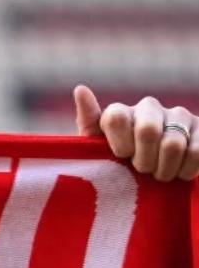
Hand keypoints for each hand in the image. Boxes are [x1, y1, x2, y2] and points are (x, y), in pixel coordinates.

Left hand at [74, 85, 197, 181]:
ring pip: (174, 145)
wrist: (155, 178)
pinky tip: (179, 173)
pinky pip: (197, 151)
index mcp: (120, 112)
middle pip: (147, 131)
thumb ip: (88, 122)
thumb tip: (81, 89)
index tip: (121, 158)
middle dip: (144, 161)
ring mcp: (178, 115)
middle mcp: (149, 107)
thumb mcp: (96, 150)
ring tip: (160, 175)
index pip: (117, 117)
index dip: (121, 144)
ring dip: (165, 169)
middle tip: (143, 171)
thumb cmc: (119, 165)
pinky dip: (187, 170)